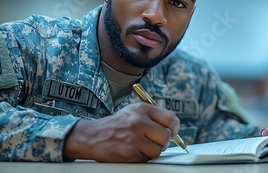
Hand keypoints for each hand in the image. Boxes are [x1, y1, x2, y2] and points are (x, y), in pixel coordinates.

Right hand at [63, 103, 179, 161]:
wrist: (92, 136)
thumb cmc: (116, 124)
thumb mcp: (133, 111)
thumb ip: (153, 115)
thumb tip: (173, 125)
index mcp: (142, 109)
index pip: (170, 118)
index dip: (174, 127)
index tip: (172, 131)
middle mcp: (138, 122)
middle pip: (167, 135)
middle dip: (164, 140)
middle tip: (157, 140)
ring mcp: (134, 139)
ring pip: (158, 149)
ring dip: (154, 150)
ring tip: (144, 145)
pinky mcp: (130, 154)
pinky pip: (147, 158)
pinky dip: (144, 157)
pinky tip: (135, 150)